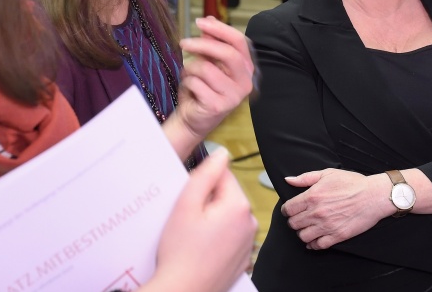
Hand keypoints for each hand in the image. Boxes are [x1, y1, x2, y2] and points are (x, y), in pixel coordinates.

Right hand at [145, 150, 256, 291]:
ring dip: (210, 217)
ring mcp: (247, 240)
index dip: (200, 182)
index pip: (222, 174)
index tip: (188, 198)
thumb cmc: (181, 253)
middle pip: (225, 194)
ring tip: (192, 234)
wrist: (183, 291)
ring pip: (225, 213)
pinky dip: (215, 234)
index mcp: (238, 205)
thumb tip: (221, 153)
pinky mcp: (241, 255)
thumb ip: (205, 174)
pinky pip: (228, 233)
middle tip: (187, 218)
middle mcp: (249, 221)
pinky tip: (199, 246)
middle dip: (205, 200)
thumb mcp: (186, 205)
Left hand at [174, 17, 254, 139]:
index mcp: (246, 67)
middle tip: (184, 42)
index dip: (220, 29)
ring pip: (206, 68)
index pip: (239, 41)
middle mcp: (245, 82)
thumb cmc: (202, 88)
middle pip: (227, 53)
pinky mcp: (219, 106)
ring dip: (190, 69)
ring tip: (189, 76)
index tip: (200, 21)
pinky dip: (187, 83)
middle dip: (202, 44)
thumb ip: (210, 43)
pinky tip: (190, 90)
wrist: (193, 118)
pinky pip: (196, 83)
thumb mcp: (207, 61)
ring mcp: (234, 95)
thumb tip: (209, 20)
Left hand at [282, 169, 384, 249]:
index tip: (289, 210)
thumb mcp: (327, 174)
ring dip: (302, 233)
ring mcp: (327, 226)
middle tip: (299, 218)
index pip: (288, 209)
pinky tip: (314, 240)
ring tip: (306, 228)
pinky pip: (318, 245)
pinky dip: (313, 244)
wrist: (374, 196)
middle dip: (293, 221)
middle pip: (293, 224)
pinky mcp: (337, 236)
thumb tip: (288, 180)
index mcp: (312, 196)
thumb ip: (305, 178)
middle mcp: (317, 213)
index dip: (286, 210)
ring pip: (303, 236)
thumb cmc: (352, 183)